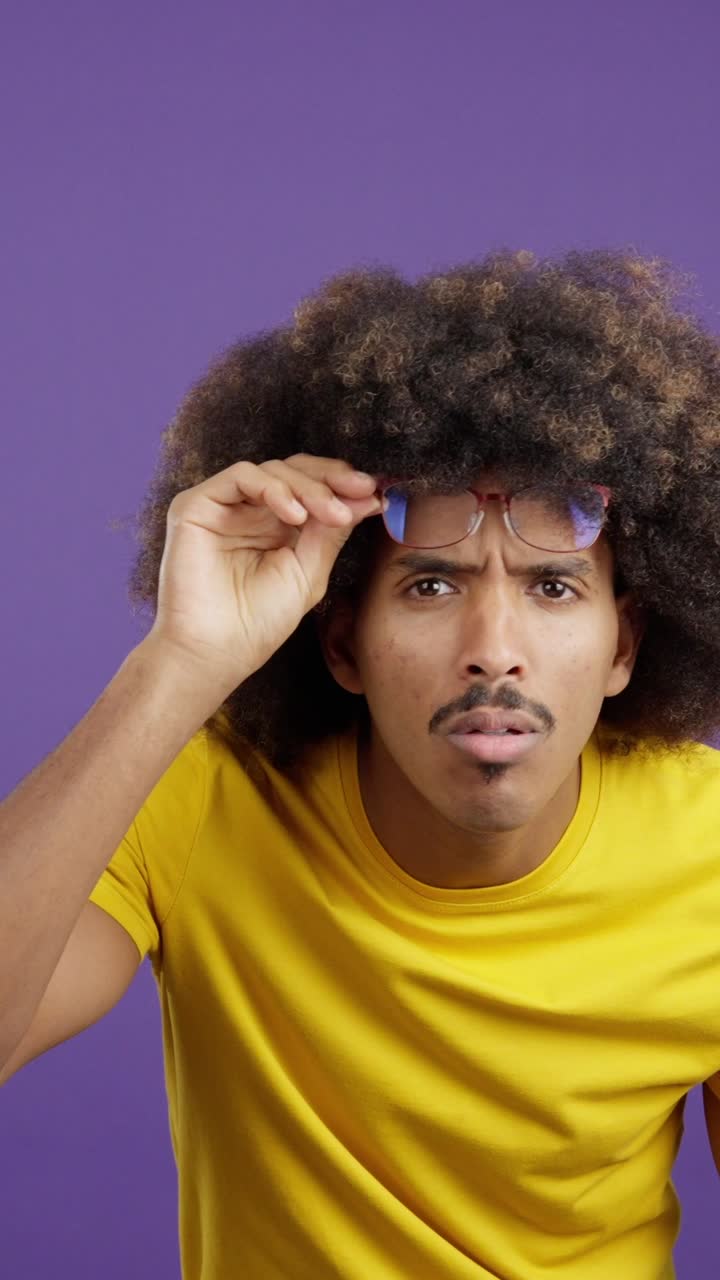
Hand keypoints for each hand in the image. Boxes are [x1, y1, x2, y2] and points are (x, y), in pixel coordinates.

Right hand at [146, 453, 382, 700]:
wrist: (217, 651)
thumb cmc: (259, 622)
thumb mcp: (309, 572)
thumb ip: (331, 531)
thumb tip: (366, 497)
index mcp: (276, 525)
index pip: (311, 487)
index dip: (342, 484)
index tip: (375, 494)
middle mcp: (249, 511)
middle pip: (294, 470)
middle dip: (332, 478)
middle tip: (361, 492)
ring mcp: (223, 506)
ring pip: (272, 469)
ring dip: (309, 487)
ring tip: (331, 514)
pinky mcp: (196, 505)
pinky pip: (240, 476)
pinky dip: (273, 488)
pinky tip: (295, 516)